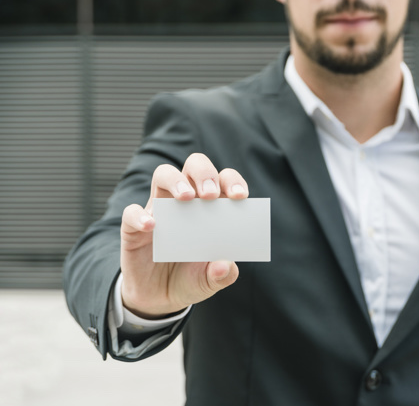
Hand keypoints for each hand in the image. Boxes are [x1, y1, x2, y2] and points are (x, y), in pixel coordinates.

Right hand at [120, 153, 246, 318]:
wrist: (159, 299)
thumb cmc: (190, 278)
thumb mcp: (210, 281)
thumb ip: (222, 274)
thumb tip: (225, 266)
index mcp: (210, 208)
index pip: (222, 180)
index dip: (232, 181)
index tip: (240, 196)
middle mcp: (185, 202)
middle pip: (194, 166)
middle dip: (205, 174)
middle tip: (210, 195)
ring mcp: (159, 210)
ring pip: (163, 174)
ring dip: (176, 181)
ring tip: (186, 198)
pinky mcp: (134, 228)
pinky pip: (131, 212)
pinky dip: (140, 216)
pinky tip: (152, 226)